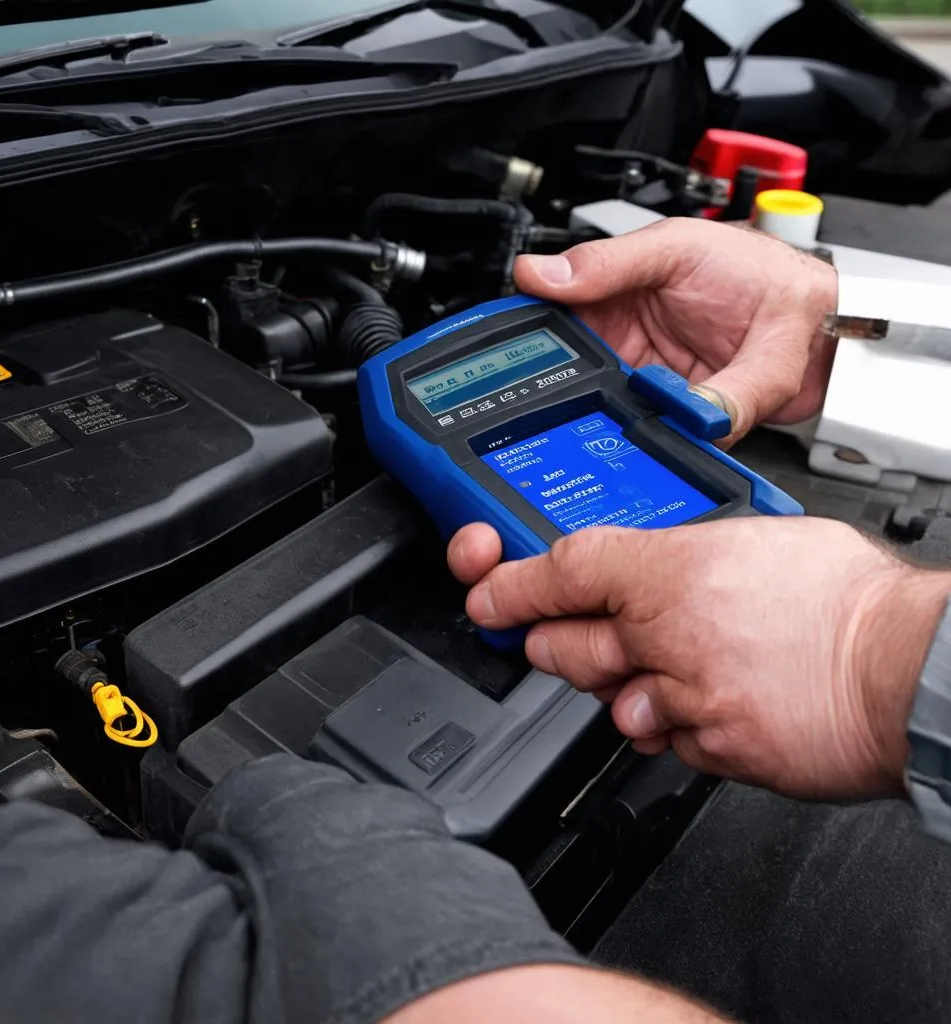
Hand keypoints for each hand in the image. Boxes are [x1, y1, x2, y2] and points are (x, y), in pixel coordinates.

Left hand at [449, 520, 950, 799]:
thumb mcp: (758, 537)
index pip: (561, 572)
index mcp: (672, 572)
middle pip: (564, 644)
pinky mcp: (707, 750)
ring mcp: (682, 700)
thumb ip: (687, 554)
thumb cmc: (849, 601)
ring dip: (621, 683)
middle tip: (567, 631)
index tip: (485, 594)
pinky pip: (659, 740)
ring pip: (607, 698)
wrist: (911, 673)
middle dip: (555, 640)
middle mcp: (664, 636)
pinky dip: (668, 722)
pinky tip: (710, 700)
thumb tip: (657, 562)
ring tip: (672, 664)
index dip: (510, 585)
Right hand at [516, 218, 837, 442]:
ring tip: (583, 420)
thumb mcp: (679, 249)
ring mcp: (643, 379)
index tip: (506, 348)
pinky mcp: (668, 415)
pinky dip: (624, 440)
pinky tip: (618, 440)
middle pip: (561, 365)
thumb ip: (615, 268)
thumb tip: (552, 280)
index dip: (521, 328)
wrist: (825, 331)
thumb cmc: (761, 274)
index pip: (548, 307)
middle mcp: (621, 336)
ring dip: (587, 416)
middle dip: (548, 383)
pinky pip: (633, 432)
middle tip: (536, 396)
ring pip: (592, 405)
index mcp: (612, 287)